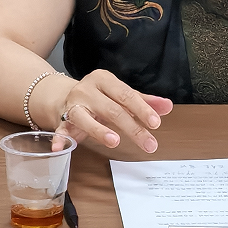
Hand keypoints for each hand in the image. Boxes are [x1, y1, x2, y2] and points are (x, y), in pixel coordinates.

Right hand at [51, 69, 172, 151]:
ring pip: (86, 118)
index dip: (142, 109)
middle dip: (132, 127)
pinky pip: (60, 130)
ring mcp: (73, 105)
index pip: (126, 95)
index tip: (156, 123)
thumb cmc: (100, 97)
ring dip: (99, 130)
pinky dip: (60, 139)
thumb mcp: (121, 95)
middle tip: (149, 143)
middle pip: (112, 109)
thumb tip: (167, 106)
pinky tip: (60, 148)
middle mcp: (87, 90)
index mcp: (104, 80)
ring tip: (114, 141)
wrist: (65, 96)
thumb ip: (144, 101)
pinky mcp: (61, 120)